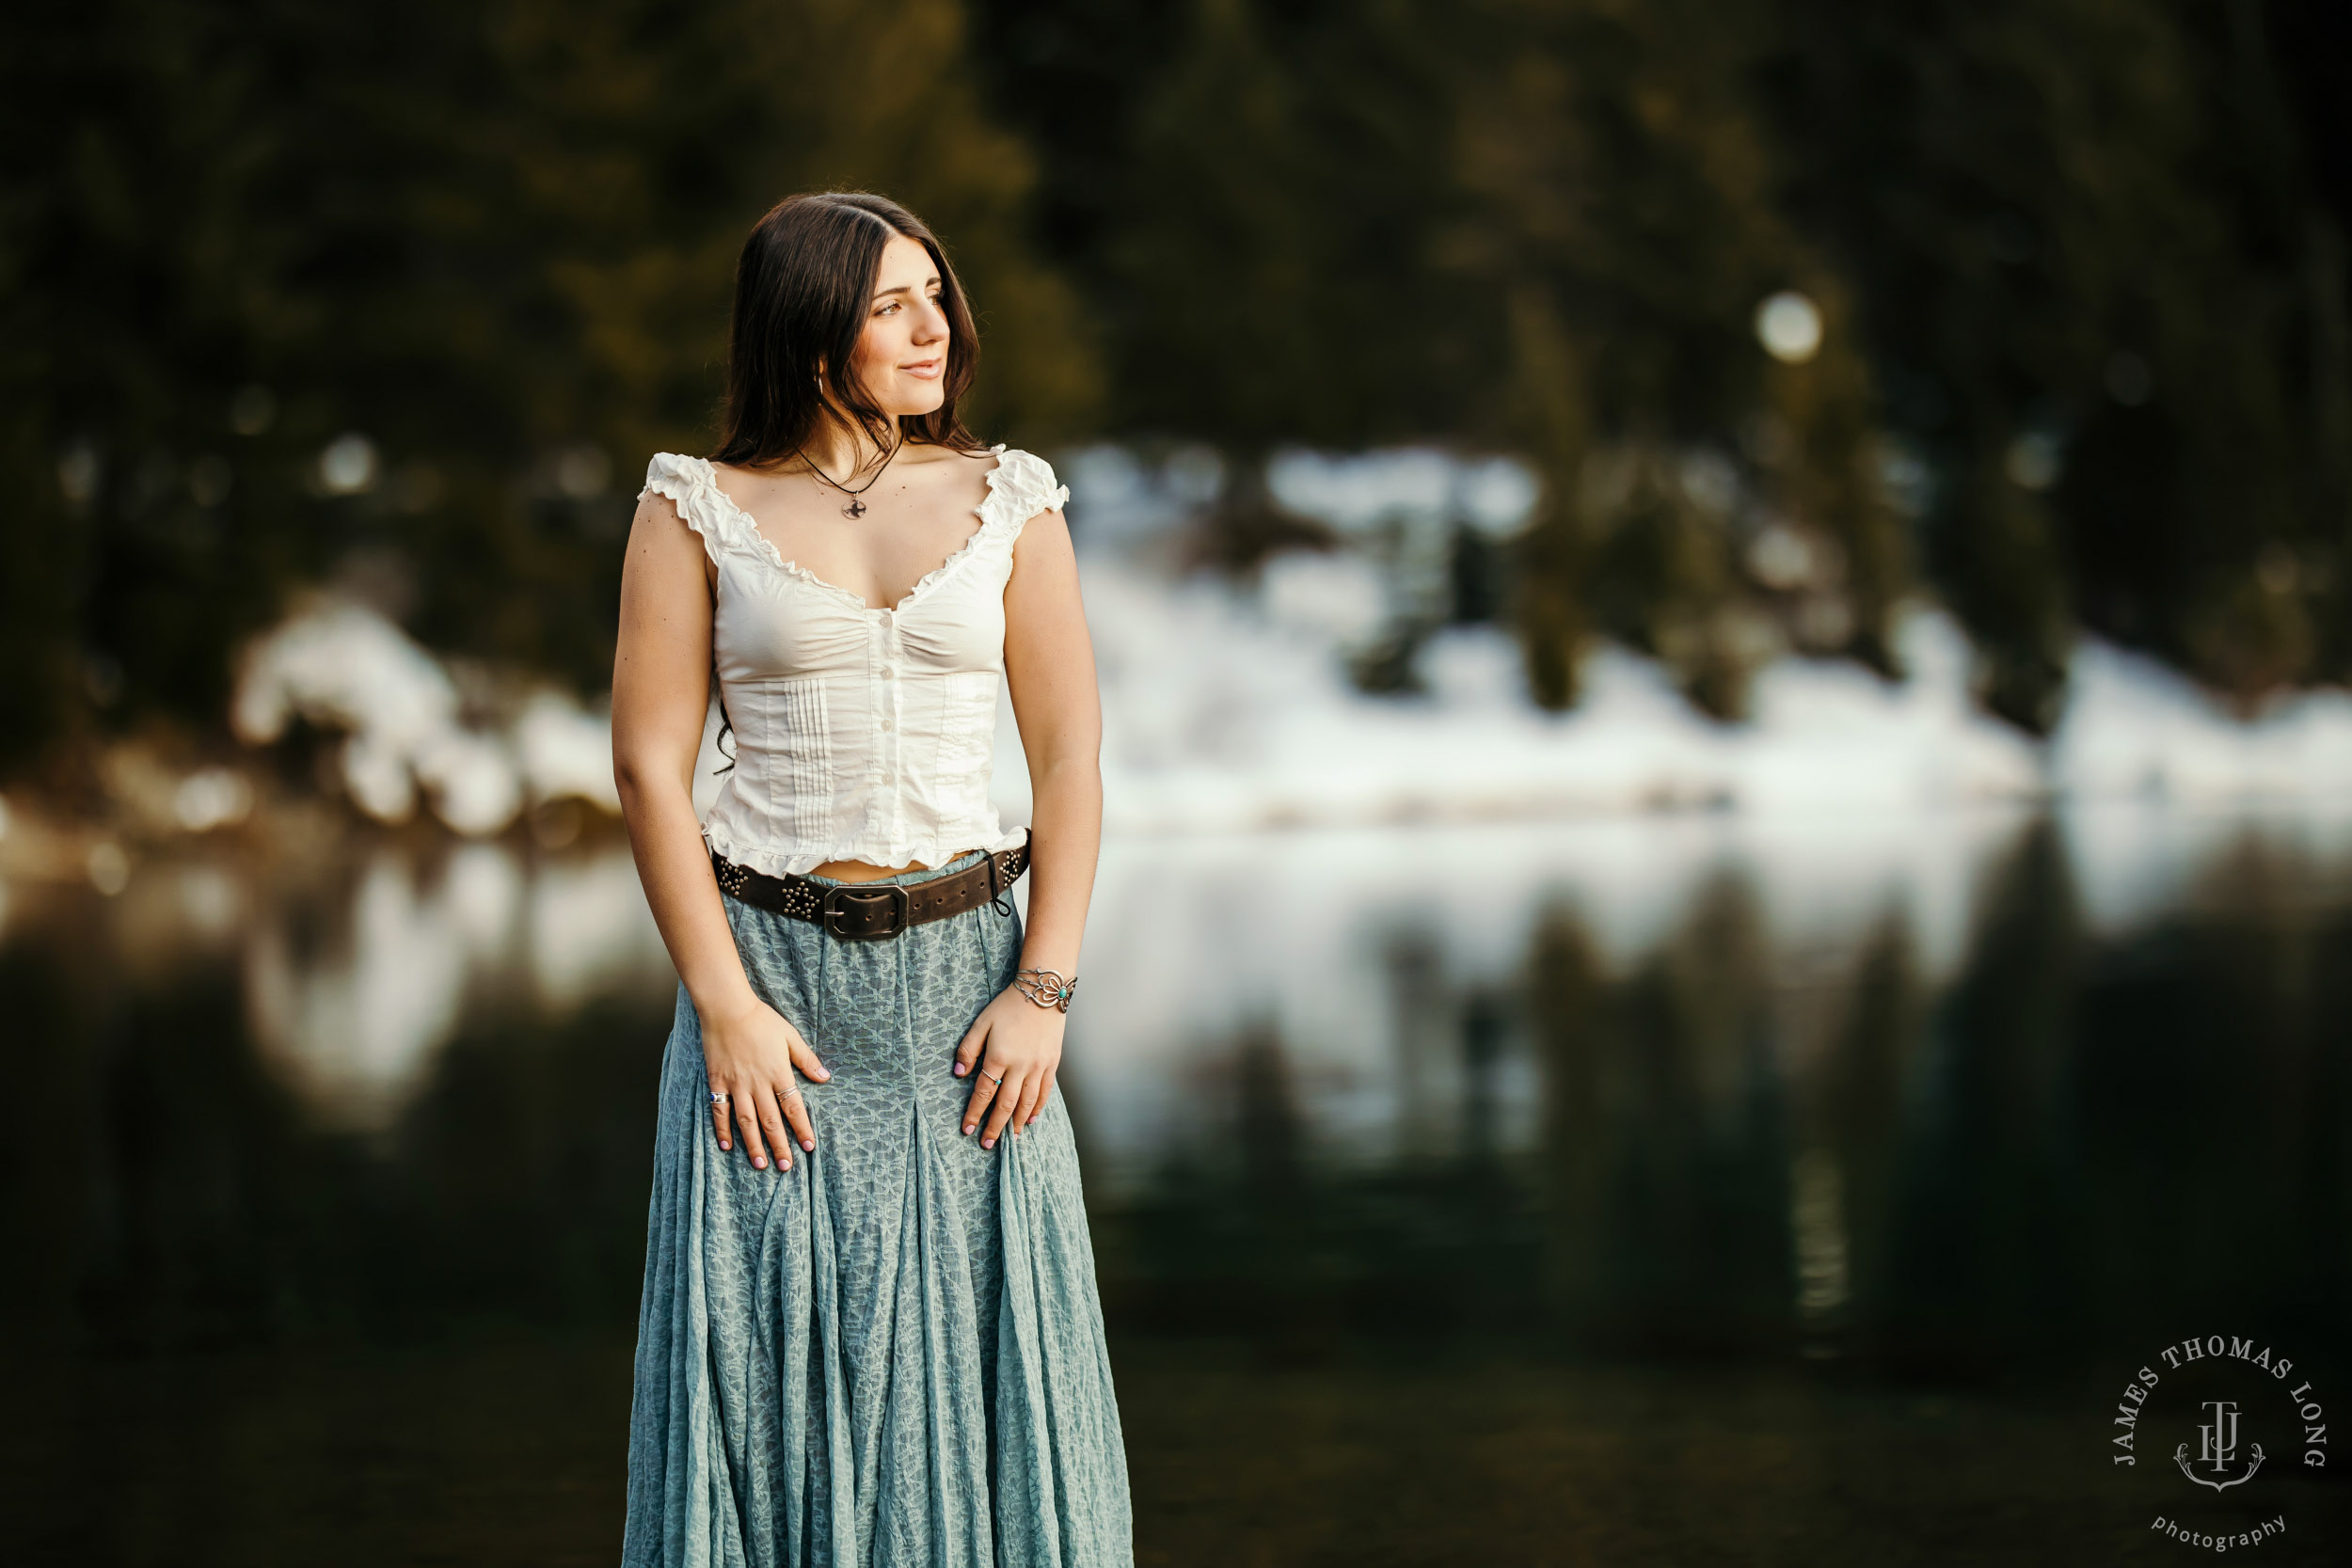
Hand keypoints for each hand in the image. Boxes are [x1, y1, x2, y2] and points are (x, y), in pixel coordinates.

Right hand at [701, 994, 830, 1169]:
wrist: (727, 1008)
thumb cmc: (761, 1020)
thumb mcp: (790, 1036)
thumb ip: (807, 1059)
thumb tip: (826, 1077)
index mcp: (778, 1072)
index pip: (793, 1107)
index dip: (802, 1128)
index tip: (809, 1146)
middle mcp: (757, 1083)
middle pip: (771, 1121)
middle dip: (780, 1145)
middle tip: (786, 1167)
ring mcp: (736, 1085)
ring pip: (747, 1121)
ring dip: (754, 1145)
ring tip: (761, 1164)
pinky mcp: (717, 1082)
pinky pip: (720, 1110)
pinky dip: (723, 1129)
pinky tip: (727, 1146)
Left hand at [953, 986, 1064, 1148]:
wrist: (1043, 993)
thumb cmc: (1008, 1006)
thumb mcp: (982, 1022)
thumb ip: (968, 1048)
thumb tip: (958, 1073)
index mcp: (999, 1057)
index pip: (984, 1093)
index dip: (974, 1113)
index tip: (967, 1130)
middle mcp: (1020, 1066)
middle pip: (1006, 1104)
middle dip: (995, 1126)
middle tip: (986, 1144)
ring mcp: (1039, 1067)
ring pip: (1027, 1102)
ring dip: (1017, 1122)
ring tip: (1010, 1138)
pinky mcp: (1052, 1064)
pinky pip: (1045, 1092)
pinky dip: (1038, 1108)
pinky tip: (1031, 1119)